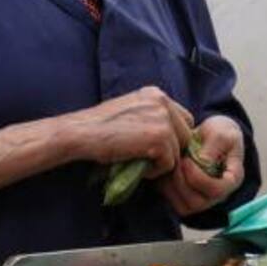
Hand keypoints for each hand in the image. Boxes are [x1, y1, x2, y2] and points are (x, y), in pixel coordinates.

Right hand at [67, 86, 193, 175]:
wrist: (80, 133)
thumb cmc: (99, 128)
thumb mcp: (130, 113)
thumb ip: (152, 118)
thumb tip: (173, 138)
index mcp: (155, 94)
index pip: (183, 119)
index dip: (172, 137)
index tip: (153, 148)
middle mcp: (162, 101)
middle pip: (186, 134)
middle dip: (171, 150)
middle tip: (148, 158)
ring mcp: (163, 118)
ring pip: (179, 151)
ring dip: (161, 162)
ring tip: (138, 162)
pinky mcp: (160, 138)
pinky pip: (169, 164)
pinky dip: (154, 171)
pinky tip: (136, 166)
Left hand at [154, 115, 244, 216]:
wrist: (210, 137)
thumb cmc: (218, 133)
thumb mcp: (220, 134)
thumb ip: (213, 147)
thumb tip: (201, 162)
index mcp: (232, 179)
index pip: (216, 190)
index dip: (198, 178)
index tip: (186, 160)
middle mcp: (219, 195)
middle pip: (198, 203)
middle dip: (181, 182)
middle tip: (175, 162)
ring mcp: (204, 199)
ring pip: (185, 207)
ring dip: (172, 187)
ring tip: (171, 165)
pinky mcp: (188, 199)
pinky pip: (174, 204)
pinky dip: (166, 190)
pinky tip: (165, 171)